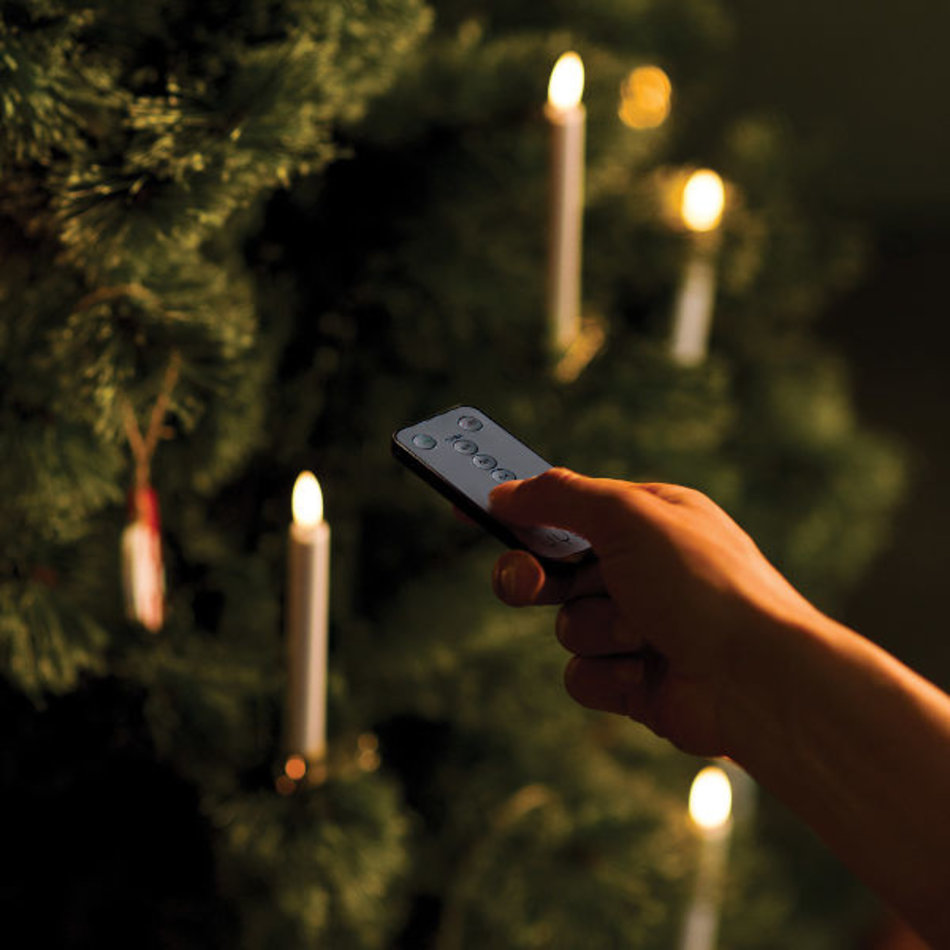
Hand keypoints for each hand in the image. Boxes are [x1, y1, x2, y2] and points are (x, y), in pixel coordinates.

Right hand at [488, 468, 822, 757]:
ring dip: (597, 628)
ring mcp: (638, 627)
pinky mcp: (634, 682)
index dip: (517, 506)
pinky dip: (607, 674)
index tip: (466, 502)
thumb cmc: (705, 583)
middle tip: (528, 580)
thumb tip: (504, 491)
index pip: (564, 505)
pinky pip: (582, 676)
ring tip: (647, 631)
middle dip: (534, 576)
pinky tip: (648, 671)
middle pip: (550, 568)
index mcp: (645, 520)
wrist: (760, 679)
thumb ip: (560, 497)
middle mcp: (640, 570)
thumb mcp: (629, 516)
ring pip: (566, 625)